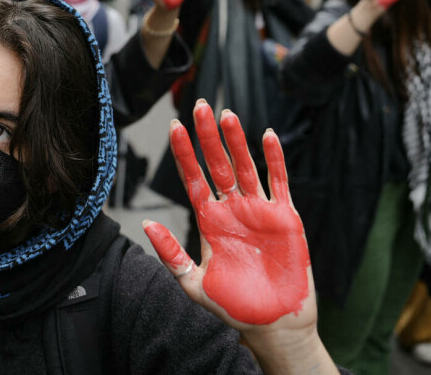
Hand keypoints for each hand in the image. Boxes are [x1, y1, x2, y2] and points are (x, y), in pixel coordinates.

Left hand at [145, 100, 313, 331]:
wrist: (274, 326)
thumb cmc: (233, 308)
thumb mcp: (193, 283)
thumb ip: (170, 254)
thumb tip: (144, 223)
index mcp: (210, 221)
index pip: (194, 179)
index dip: (184, 153)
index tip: (174, 127)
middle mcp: (233, 210)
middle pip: (218, 164)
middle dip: (207, 136)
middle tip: (199, 105)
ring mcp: (259, 211)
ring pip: (246, 166)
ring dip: (237, 141)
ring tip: (226, 114)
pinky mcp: (285, 218)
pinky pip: (280, 182)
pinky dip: (275, 159)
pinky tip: (267, 135)